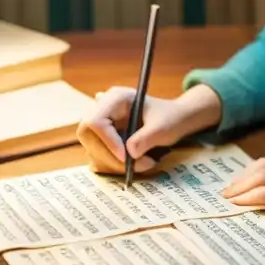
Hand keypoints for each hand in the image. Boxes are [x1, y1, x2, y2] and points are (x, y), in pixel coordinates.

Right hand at [76, 86, 192, 174]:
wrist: (175, 120)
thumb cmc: (170, 118)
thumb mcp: (162, 128)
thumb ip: (145, 139)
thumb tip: (129, 152)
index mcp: (116, 98)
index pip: (96, 121)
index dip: (107, 140)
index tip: (125, 156)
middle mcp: (103, 109)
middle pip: (88, 136)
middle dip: (109, 157)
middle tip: (134, 166)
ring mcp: (101, 124)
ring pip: (92, 150)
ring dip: (114, 164)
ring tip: (142, 164)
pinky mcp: (103, 138)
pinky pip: (99, 156)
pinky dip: (114, 165)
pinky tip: (134, 164)